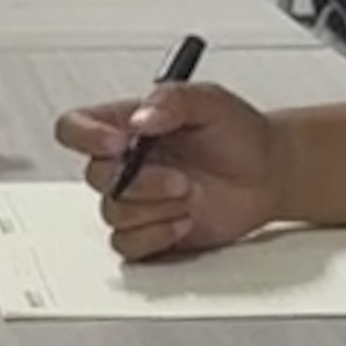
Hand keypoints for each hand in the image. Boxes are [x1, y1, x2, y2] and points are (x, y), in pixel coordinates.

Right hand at [54, 80, 291, 263]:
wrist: (270, 174)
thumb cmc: (239, 134)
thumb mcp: (210, 100)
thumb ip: (172, 100)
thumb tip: (140, 118)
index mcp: (126, 125)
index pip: (75, 127)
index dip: (85, 136)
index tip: (120, 142)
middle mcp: (125, 163)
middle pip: (94, 177)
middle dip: (140, 182)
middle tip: (179, 179)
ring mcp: (137, 200)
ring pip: (112, 214)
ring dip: (153, 209)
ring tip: (189, 196)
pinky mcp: (150, 232)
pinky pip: (127, 245)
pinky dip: (156, 236)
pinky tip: (184, 220)